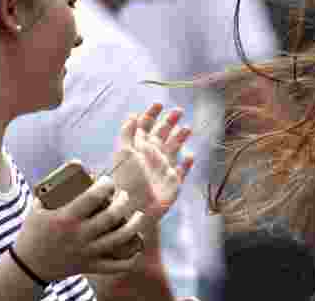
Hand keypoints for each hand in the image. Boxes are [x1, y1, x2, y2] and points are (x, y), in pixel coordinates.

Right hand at [17, 174, 147, 280]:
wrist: (27, 266)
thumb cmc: (35, 231)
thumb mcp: (38, 207)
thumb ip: (55, 186)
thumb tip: (77, 164)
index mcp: (65, 218)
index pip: (92, 197)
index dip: (105, 185)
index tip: (108, 181)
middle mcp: (78, 236)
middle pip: (110, 216)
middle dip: (123, 201)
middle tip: (124, 195)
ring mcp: (85, 252)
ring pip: (118, 238)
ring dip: (133, 225)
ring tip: (139, 215)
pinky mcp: (89, 266)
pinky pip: (114, 267)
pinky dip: (129, 261)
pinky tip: (137, 250)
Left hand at [109, 103, 194, 224]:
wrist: (135, 210)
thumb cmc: (127, 182)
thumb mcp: (123, 154)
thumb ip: (127, 134)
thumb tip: (132, 115)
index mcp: (138, 148)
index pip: (145, 126)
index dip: (151, 114)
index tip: (159, 104)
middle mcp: (151, 156)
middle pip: (161, 134)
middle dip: (169, 121)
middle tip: (179, 110)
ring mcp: (163, 168)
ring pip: (173, 148)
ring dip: (180, 137)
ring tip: (187, 128)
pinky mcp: (173, 182)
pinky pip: (181, 171)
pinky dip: (187, 164)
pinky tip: (191, 156)